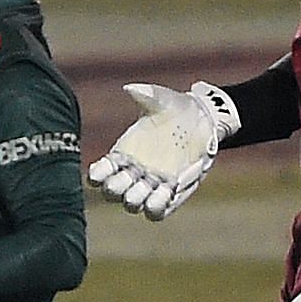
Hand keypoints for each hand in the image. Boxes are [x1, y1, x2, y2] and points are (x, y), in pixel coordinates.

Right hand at [88, 80, 238, 219]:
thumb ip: (146, 94)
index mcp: (122, 153)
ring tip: (153, 185)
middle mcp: (132, 173)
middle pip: (112, 193)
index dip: (96, 175)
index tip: (105, 167)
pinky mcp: (170, 195)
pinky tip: (169, 190)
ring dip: (137, 199)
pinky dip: (157, 206)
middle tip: (130, 176)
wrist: (204, 121)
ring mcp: (150, 186)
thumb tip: (130, 89)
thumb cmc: (177, 108)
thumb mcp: (162, 99)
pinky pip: (156, 212)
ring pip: (132, 204)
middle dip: (116, 189)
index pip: (99, 172)